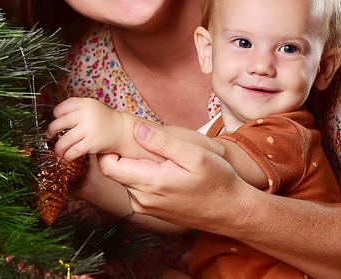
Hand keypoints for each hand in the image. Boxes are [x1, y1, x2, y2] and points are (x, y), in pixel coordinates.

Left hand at [48, 97, 123, 161]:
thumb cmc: (103, 119)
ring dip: (58, 148)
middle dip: (52, 131)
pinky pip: (73, 151)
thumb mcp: (91, 107)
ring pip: (64, 140)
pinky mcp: (91, 143)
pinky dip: (67, 156)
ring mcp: (88, 129)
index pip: (62, 108)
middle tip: (50, 135)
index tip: (57, 120)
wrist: (121, 130)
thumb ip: (76, 109)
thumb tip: (55, 119)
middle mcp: (86, 114)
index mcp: (85, 103)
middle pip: (59, 123)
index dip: (56, 115)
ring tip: (58, 151)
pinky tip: (67, 157)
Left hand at [98, 122, 254, 232]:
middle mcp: (142, 200)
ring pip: (126, 179)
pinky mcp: (151, 210)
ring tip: (159, 154)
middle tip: (144, 138)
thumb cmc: (218, 181)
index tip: (123, 134)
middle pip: (116, 171)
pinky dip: (144, 175)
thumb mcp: (196, 155)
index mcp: (150, 184)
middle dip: (124, 153)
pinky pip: (137, 188)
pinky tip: (164, 167)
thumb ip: (164, 142)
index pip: (108, 165)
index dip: (109, 147)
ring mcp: (146, 207)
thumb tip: (137, 129)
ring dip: (136, 164)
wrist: (231, 211)